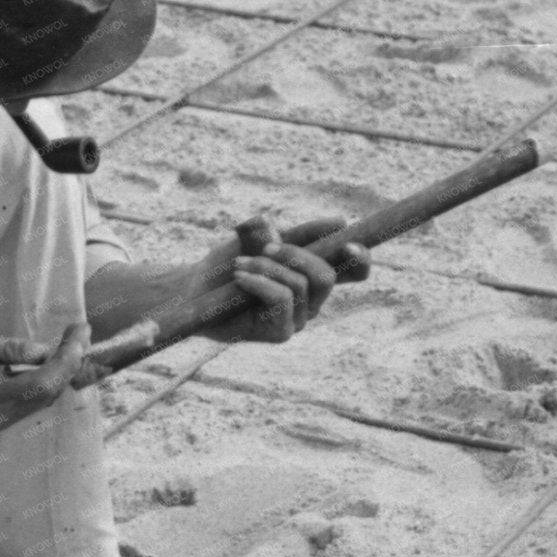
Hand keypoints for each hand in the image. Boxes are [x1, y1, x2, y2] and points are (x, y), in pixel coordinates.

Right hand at [0, 323, 90, 428]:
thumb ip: (7, 349)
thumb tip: (43, 351)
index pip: (44, 382)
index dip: (68, 357)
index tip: (80, 330)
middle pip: (50, 394)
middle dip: (72, 362)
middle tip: (82, 332)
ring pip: (43, 401)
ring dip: (62, 373)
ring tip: (72, 344)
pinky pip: (30, 404)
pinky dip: (47, 382)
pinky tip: (52, 362)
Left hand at [194, 216, 372, 343]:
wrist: (196, 290)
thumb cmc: (231, 264)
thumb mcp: (267, 240)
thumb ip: (300, 234)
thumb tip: (340, 222)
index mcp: (314, 278)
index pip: (354, 272)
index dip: (361, 260)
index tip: (351, 244)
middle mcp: (312, 302)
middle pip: (326, 276)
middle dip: (296, 255)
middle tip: (266, 247)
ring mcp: (298, 321)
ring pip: (299, 286)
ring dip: (267, 267)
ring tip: (240, 264)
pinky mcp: (280, 334)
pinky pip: (281, 300)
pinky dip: (260, 281)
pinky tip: (240, 277)